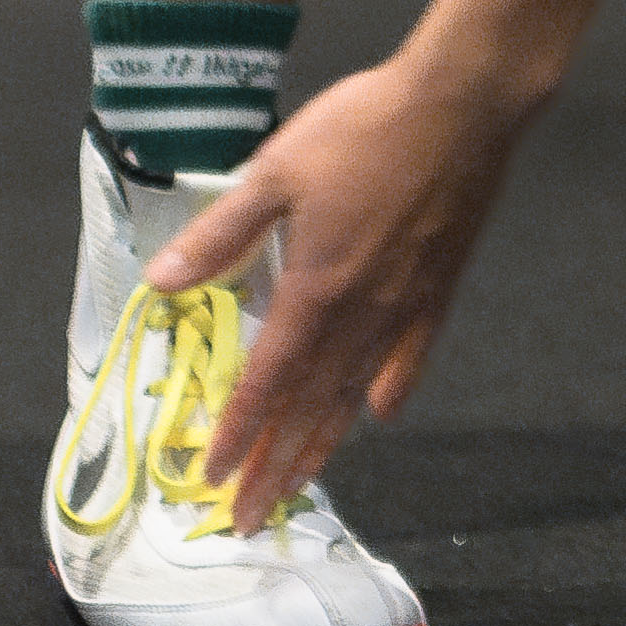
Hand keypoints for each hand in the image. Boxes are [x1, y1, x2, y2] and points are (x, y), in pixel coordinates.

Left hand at [148, 44, 541, 528]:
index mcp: (314, 288)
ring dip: (322, 446)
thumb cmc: (363, 127)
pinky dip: (392, 391)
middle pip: (309, 407)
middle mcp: (360, 313)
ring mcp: (405, 305)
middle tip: (247, 520)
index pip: (266, 381)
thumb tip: (162, 283)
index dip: (238, 433)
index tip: (213, 480)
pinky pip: (412, 356)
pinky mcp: (441, 288)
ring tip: (297, 488)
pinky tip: (379, 416)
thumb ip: (221, 232)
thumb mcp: (275, 170)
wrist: (463, 104)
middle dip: (273, 468)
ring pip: (356, 395)